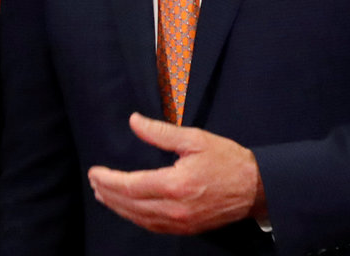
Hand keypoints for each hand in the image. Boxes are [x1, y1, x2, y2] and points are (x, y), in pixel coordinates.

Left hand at [87, 112, 265, 235]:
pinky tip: (127, 209)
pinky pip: (153, 226)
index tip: (94, 171)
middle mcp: (176, 208)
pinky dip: (135, 217)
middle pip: (131, 204)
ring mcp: (181, 222)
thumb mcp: (194, 138)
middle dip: (108, 193)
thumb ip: (160, 132)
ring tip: (103, 194)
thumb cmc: (227, 160)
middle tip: (94, 182)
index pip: (132, 185)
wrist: (256, 187)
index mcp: (176, 184)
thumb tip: (134, 121)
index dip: (109, 180)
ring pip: (140, 218)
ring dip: (118, 207)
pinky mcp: (187, 228)